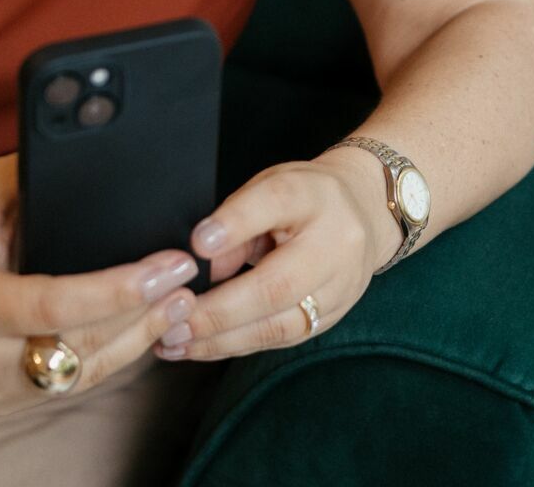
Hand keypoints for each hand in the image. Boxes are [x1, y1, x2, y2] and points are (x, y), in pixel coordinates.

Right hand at [0, 153, 202, 415]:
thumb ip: (32, 173)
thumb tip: (96, 147)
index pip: (54, 305)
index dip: (116, 290)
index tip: (166, 267)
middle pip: (82, 341)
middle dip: (144, 309)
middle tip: (189, 275)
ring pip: (89, 368)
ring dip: (143, 333)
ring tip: (185, 297)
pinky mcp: (12, 401)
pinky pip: (80, 379)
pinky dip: (121, 350)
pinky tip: (155, 323)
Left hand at [152, 149, 400, 362]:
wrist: (364, 213)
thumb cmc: (305, 197)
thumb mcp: (271, 186)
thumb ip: (237, 218)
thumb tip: (204, 263)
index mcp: (315, 197)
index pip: (276, 202)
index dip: (236, 222)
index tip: (197, 243)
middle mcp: (336, 246)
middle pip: (276, 285)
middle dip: (217, 311)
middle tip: (170, 323)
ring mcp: (339, 289)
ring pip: (277, 326)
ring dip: (220, 340)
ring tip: (174, 343)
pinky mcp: (331, 318)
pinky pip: (279, 339)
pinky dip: (235, 345)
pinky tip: (199, 346)